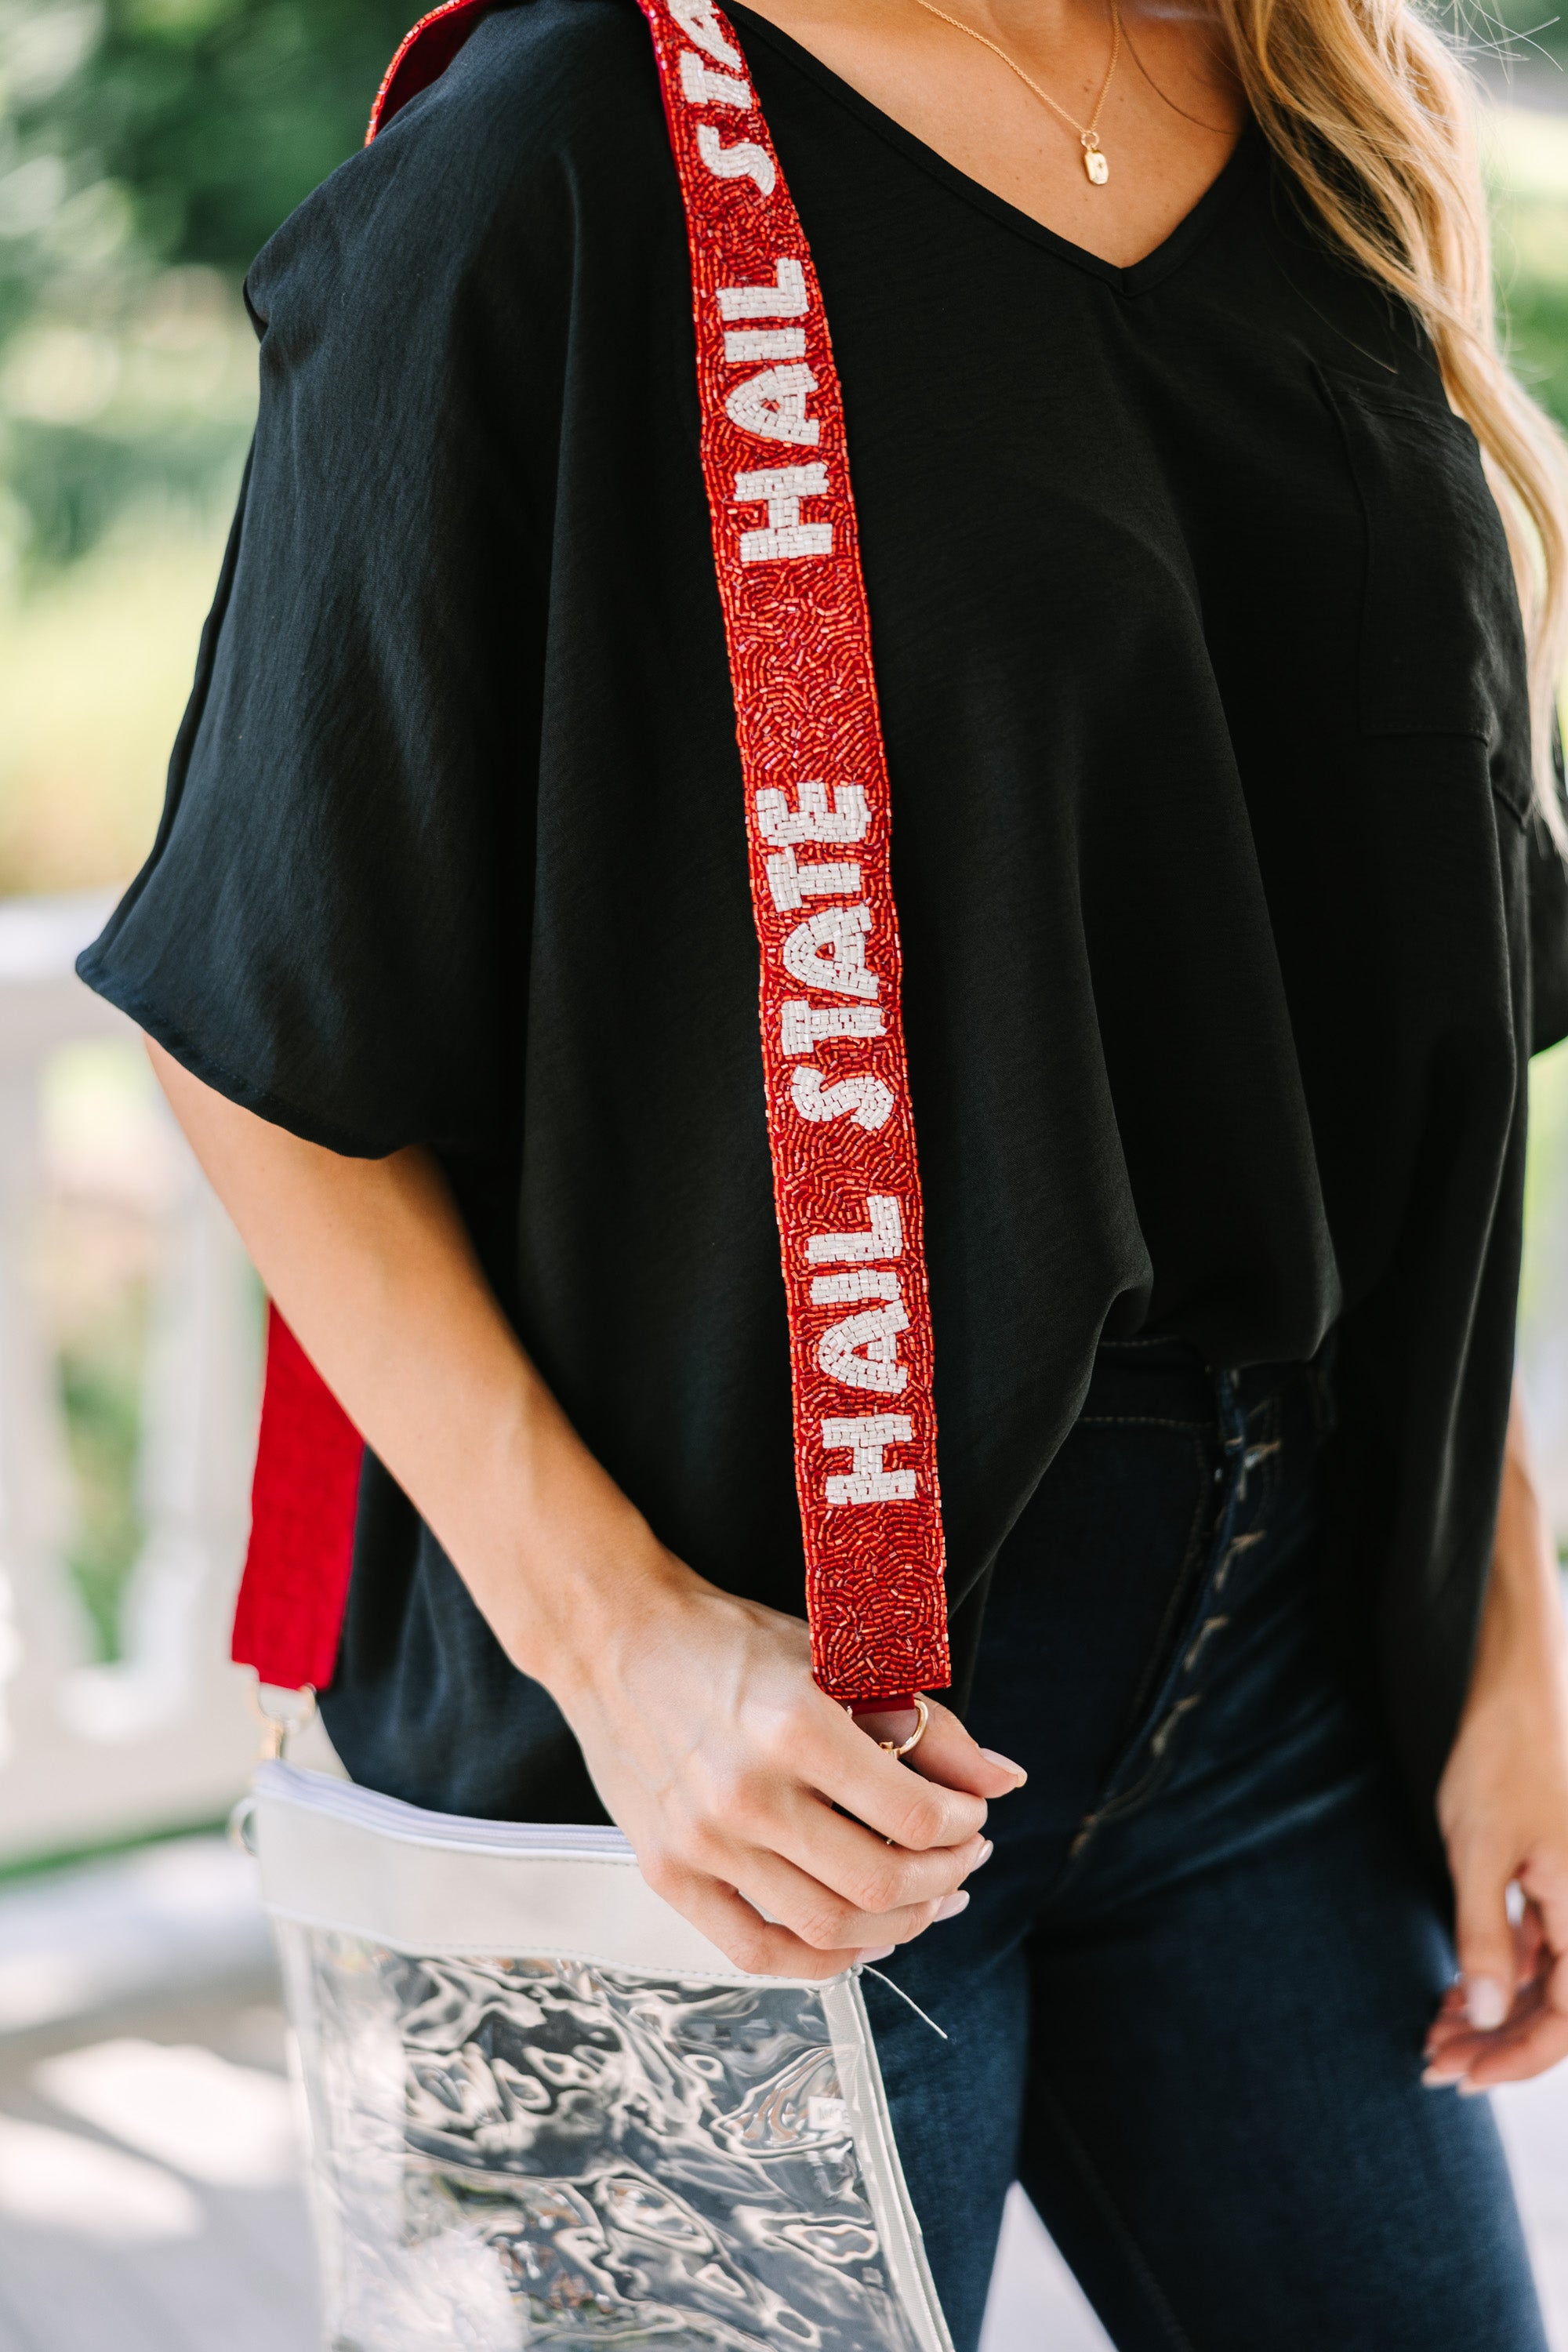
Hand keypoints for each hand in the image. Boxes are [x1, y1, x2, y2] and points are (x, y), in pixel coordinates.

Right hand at [546, 1538, 1024, 1979]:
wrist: (613, 1639)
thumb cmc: (728, 1641)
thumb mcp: (832, 1659)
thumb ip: (923, 1723)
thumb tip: (1004, 1780)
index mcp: (794, 1725)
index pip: (913, 1815)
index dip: (963, 1826)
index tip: (974, 1815)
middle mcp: (746, 1793)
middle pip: (880, 1884)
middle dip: (944, 1880)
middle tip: (962, 1860)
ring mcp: (703, 1842)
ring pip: (829, 1929)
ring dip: (898, 1925)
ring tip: (924, 1901)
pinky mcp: (668, 1873)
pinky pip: (757, 1951)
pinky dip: (821, 1961)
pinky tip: (859, 1939)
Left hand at [1428, 1384, 1567, 2090]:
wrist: (1514, 1686)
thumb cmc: (1502, 1759)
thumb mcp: (1480, 1853)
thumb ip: (1488, 1937)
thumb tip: (1484, 2014)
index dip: (1514, 2057)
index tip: (1457, 2073)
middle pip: (1558, 2009)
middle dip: (1495, 2040)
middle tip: (1432, 2060)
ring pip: (1546, 1981)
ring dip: (1492, 2009)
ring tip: (1434, 2027)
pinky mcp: (1554, 1877)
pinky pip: (1538, 1945)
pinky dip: (1497, 1969)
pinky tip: (1453, 1985)